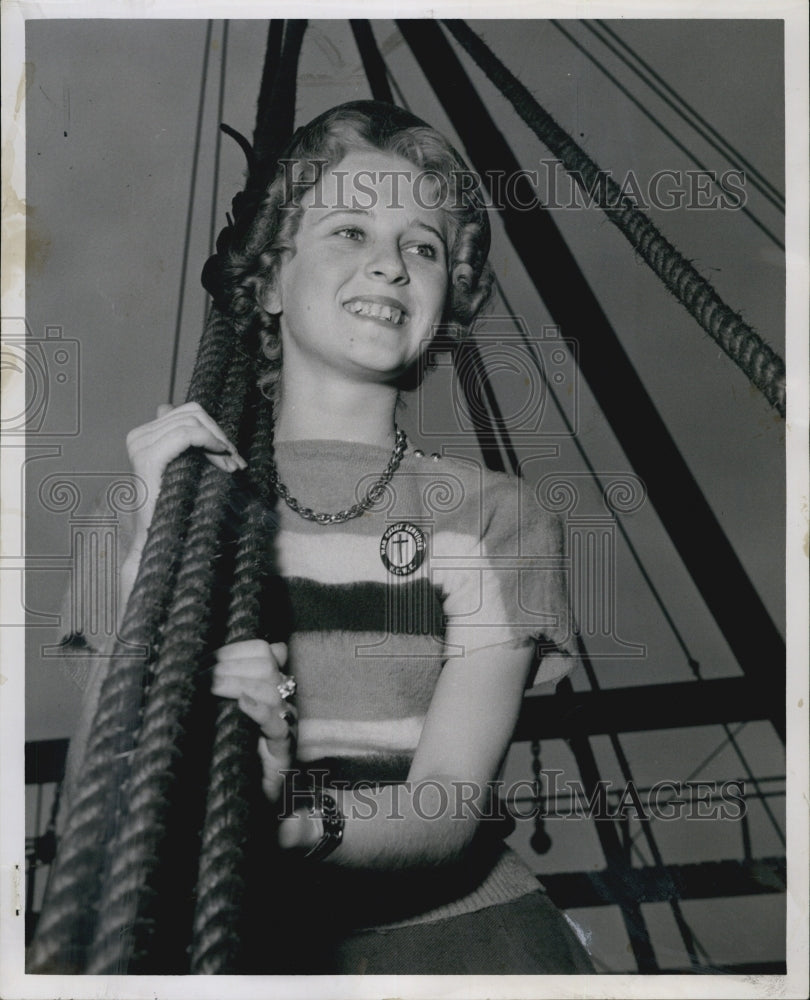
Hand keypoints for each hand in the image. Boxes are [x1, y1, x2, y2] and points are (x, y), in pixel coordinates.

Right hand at [126, 402, 246, 538]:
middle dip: (220, 435)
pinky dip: (209, 441)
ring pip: (192, 422)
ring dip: (219, 442)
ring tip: (231, 467)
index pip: (187, 412)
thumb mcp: (183, 466)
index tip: (230, 454)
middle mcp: (138, 437)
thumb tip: (171, 408)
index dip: (215, 429)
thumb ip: (181, 438)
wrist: (162, 538)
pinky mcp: (148, 458)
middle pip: (192, 413)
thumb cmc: (176, 506)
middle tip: (236, 463)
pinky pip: (186, 434)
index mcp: (143, 436)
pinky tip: (222, 457)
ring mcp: (140, 446)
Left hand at [211, 639, 294, 801]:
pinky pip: (279, 726)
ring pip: (272, 690)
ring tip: (211, 689)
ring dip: (238, 684)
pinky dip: (261, 711)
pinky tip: (243, 704)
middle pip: (267, 666)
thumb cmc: (226, 750)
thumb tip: (208, 660)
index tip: (204, 659)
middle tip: (200, 677)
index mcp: (269, 683)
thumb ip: (221, 684)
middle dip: (230, 667)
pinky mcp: (283, 752)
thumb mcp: (221, 711)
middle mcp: (281, 699)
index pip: (262, 651)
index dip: (234, 650)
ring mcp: (284, 724)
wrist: (238, 800)